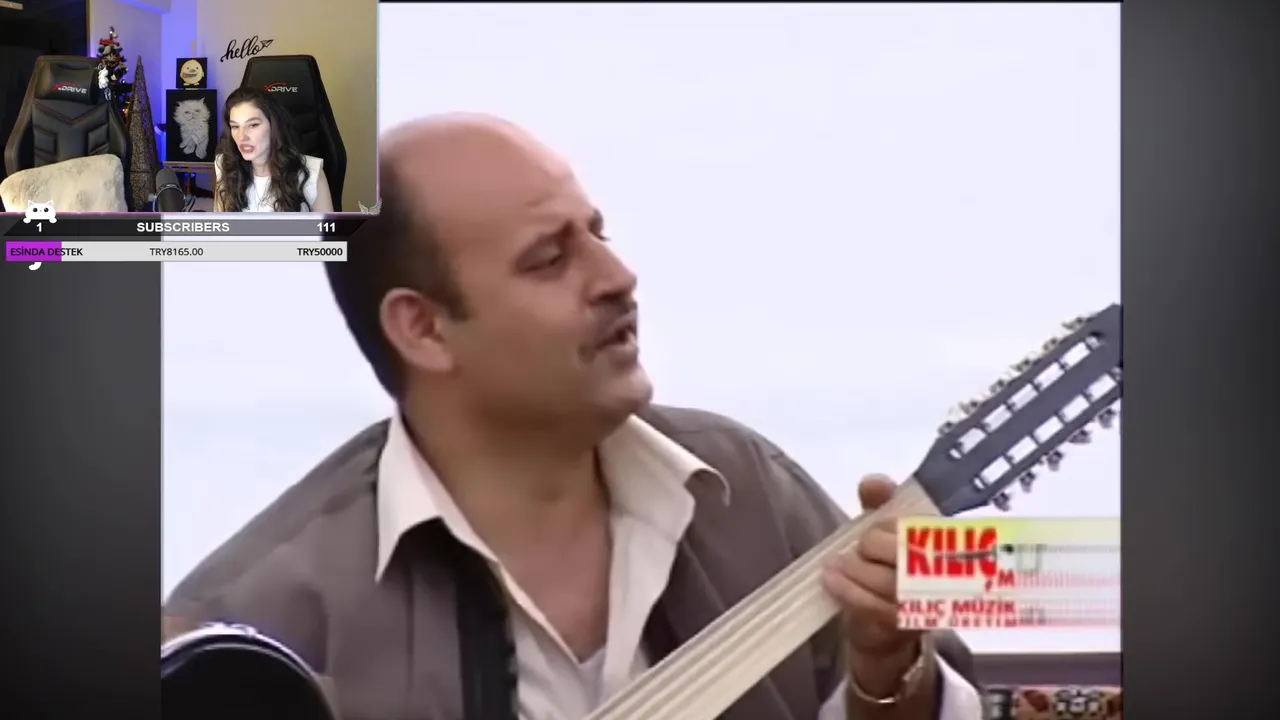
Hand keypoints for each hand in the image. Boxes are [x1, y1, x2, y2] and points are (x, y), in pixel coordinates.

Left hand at [821, 474, 922, 696]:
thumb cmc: (886, 566)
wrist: (883, 626)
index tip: (873, 528)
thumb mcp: (882, 528)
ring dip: (854, 570)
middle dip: (871, 546)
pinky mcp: (907, 624)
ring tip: (835, 565)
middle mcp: (944, 570)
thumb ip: (878, 501)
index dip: (887, 525)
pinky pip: (874, 604)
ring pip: (886, 580)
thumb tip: (874, 482)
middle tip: (856, 550)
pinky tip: (831, 581)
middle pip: (903, 551)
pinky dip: (847, 590)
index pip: (918, 524)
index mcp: (944, 538)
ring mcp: (928, 601)